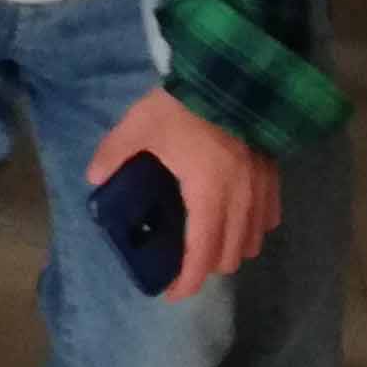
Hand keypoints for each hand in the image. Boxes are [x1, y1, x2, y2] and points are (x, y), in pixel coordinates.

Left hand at [90, 88, 280, 297]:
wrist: (229, 72)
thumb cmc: (183, 104)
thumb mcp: (139, 127)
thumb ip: (115, 154)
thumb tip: (93, 177)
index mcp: (209, 195)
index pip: (201, 254)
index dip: (187, 280)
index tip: (171, 294)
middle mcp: (241, 199)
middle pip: (230, 254)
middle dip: (206, 267)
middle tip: (183, 265)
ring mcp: (261, 186)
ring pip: (253, 238)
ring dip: (232, 249)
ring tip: (208, 243)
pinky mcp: (273, 171)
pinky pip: (270, 214)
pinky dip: (254, 225)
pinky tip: (238, 217)